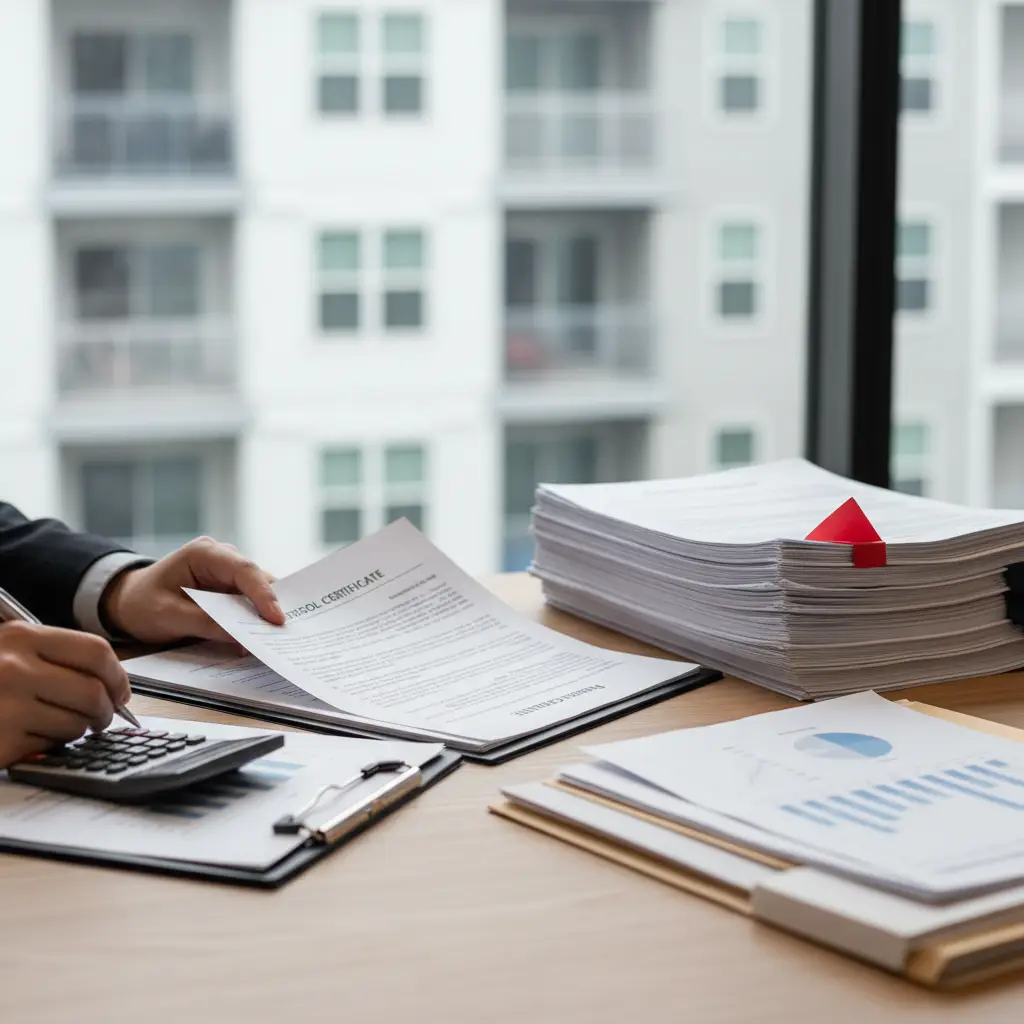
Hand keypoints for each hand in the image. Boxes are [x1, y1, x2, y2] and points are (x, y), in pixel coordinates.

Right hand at [0, 621, 129, 766]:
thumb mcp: (10, 653)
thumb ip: (55, 659)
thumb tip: (113, 683)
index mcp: (20, 637)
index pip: (95, 652)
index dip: (117, 675)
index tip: (120, 691)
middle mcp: (13, 667)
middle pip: (92, 691)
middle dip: (105, 710)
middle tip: (101, 717)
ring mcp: (6, 705)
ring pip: (75, 722)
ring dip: (76, 729)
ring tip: (60, 725)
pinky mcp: (1, 740)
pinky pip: (48, 745)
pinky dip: (47, 744)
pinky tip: (28, 736)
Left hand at [101, 537, 284, 644]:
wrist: (127, 602)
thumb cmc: (142, 604)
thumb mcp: (168, 616)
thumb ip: (205, 623)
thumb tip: (242, 637)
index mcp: (204, 553)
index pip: (244, 570)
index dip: (264, 594)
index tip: (277, 619)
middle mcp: (222, 557)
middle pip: (257, 579)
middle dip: (271, 605)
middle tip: (285, 632)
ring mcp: (228, 572)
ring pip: (259, 591)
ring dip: (266, 613)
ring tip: (278, 637)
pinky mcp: (230, 589)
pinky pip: (250, 602)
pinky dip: (256, 618)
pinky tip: (264, 635)